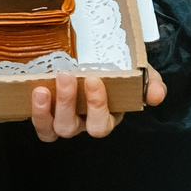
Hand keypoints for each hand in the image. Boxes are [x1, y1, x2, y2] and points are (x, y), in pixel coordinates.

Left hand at [29, 66, 165, 141]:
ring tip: (43, 89)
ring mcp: (62, 119)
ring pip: (53, 129)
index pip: (101, 124)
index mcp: (106, 117)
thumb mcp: (140, 73)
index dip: (96, 106)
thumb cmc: (120, 71)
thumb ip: (151, 83)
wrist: (100, 61)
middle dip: (68, 104)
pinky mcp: (46, 112)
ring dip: (45, 112)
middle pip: (73, 127)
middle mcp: (83, 122)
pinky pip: (39, 122)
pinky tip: (36, 91)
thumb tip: (155, 96)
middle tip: (66, 77)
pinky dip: (36, 111)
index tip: (93, 79)